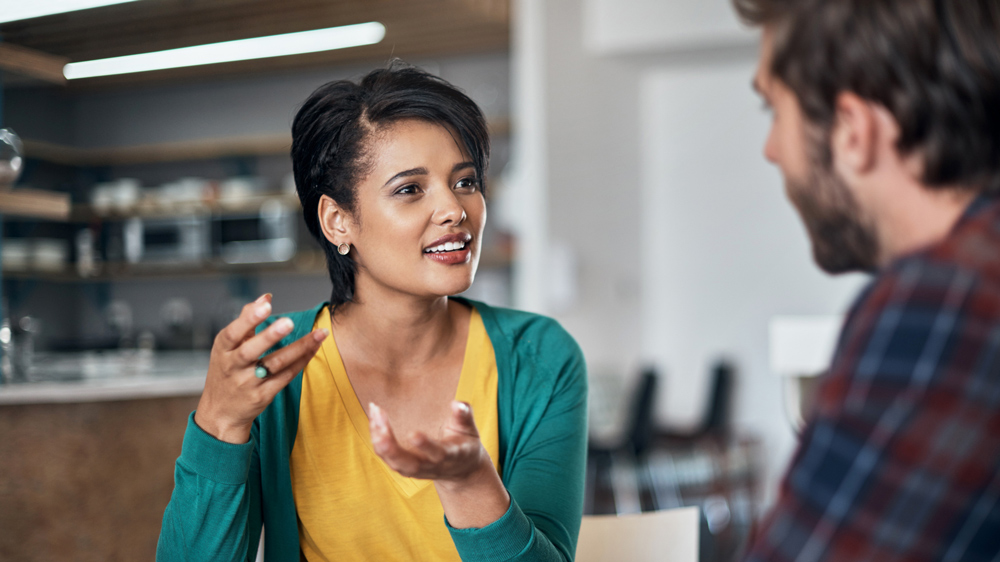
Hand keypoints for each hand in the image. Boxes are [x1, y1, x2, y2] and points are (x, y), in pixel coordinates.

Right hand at [195, 294, 327, 443]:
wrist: (220, 412)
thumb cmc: (226, 371)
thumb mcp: (227, 346)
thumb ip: (246, 320)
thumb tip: (265, 297)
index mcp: (222, 350)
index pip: (233, 333)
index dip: (248, 319)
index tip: (266, 305)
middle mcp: (233, 367)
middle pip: (251, 351)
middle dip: (270, 336)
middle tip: (289, 322)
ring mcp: (248, 383)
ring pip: (275, 364)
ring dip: (299, 348)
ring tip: (319, 334)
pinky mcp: (263, 396)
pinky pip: (286, 377)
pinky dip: (301, 362)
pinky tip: (314, 348)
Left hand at [368, 401, 489, 483]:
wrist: (460, 470)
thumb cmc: (464, 445)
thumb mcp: (470, 430)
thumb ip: (464, 415)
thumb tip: (457, 403)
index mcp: (450, 456)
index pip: (438, 454)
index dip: (426, 446)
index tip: (413, 434)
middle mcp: (431, 467)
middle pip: (408, 464)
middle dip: (392, 447)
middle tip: (380, 425)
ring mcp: (416, 470)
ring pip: (394, 462)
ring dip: (380, 441)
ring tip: (374, 415)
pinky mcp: (404, 468)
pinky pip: (386, 457)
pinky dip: (377, 439)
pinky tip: (373, 420)